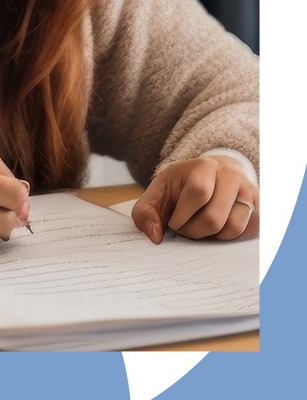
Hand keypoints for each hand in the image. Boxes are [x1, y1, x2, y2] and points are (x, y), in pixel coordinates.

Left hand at [132, 155, 258, 243]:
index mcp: (205, 166)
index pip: (198, 192)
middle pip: (214, 217)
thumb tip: (155, 236)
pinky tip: (217, 230)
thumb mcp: (158, 193)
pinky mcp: (259, 210)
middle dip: (194, 231)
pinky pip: (247, 234)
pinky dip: (228, 238)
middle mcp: (231, 175)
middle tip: (186, 229)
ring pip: (233, 228)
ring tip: (201, 228)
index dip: (182, 215)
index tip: (174, 221)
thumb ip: (145, 213)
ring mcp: (249, 192)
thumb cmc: (182, 188)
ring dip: (212, 237)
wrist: (212, 177)